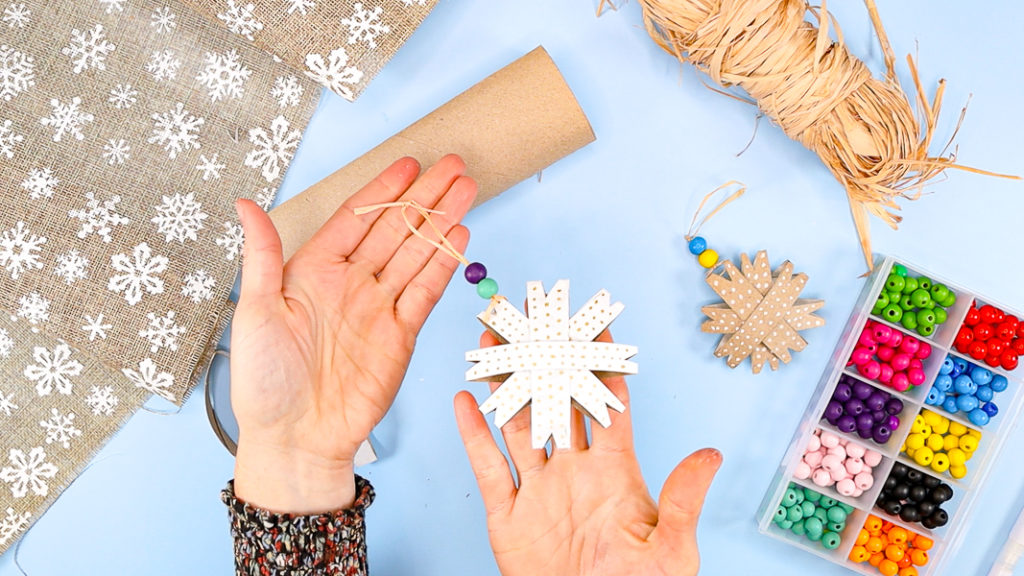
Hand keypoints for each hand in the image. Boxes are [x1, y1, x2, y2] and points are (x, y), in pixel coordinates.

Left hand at [232, 155, 475, 513]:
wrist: (296, 439)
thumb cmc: (265, 382)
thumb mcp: (255, 312)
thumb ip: (261, 256)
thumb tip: (244, 204)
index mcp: (312, 272)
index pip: (356, 219)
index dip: (383, 190)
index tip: (408, 164)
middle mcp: (350, 284)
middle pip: (395, 229)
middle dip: (425, 196)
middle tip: (453, 165)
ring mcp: (378, 308)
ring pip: (417, 253)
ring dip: (441, 221)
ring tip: (466, 190)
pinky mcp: (401, 335)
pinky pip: (425, 291)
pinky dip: (443, 264)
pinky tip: (458, 236)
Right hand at [454, 331, 721, 575]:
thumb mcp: (671, 550)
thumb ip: (683, 500)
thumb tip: (711, 454)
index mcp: (615, 471)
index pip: (607, 404)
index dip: (602, 364)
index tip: (596, 325)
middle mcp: (574, 471)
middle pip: (557, 402)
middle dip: (548, 359)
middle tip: (538, 318)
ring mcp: (540, 490)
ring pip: (518, 424)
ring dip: (506, 385)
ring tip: (496, 343)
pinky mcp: (508, 516)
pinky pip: (488, 467)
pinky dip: (474, 435)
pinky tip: (465, 401)